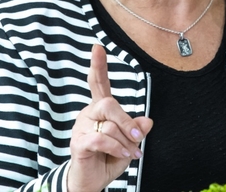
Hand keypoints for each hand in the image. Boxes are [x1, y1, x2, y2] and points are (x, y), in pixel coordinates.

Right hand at [67, 44, 152, 191]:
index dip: (98, 65)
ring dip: (124, 143)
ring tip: (128, 154)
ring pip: (109, 124)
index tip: (97, 47)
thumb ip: (136, 130)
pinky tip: (122, 156)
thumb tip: (147, 120)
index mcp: (100, 110)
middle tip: (137, 137)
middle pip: (109, 103)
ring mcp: (81, 127)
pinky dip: (116, 148)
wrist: (93, 182)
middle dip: (126, 121)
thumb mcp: (129, 144)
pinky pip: (101, 139)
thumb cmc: (108, 159)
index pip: (98, 83)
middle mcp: (88, 114)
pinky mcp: (78, 142)